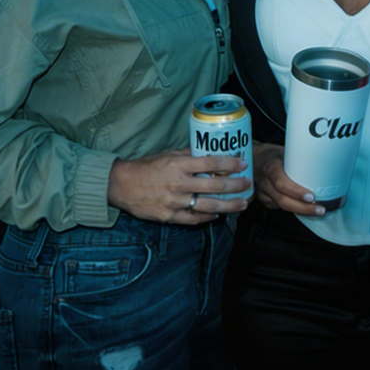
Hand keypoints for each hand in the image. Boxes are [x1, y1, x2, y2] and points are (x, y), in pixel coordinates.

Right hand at [107, 148, 250, 223]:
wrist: (122, 186)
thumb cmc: (146, 167)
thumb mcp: (167, 155)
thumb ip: (187, 154)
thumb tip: (208, 151)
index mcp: (179, 166)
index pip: (211, 164)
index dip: (230, 164)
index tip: (243, 164)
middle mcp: (179, 184)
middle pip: (215, 187)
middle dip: (235, 186)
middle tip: (247, 185)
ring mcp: (175, 202)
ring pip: (209, 206)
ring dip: (229, 206)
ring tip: (242, 204)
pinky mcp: (170, 216)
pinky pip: (194, 218)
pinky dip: (208, 217)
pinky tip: (218, 214)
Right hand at [250, 142, 324, 216]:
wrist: (254, 158)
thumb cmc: (273, 154)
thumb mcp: (285, 152)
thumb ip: (298, 160)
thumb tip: (322, 165)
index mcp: (270, 167)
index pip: (281, 182)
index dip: (296, 192)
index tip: (312, 197)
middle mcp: (264, 182)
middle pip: (282, 199)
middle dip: (302, 207)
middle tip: (320, 209)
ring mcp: (262, 193)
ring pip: (281, 206)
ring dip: (300, 211)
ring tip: (317, 211)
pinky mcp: (263, 200)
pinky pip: (278, 207)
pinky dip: (293, 209)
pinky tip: (305, 209)